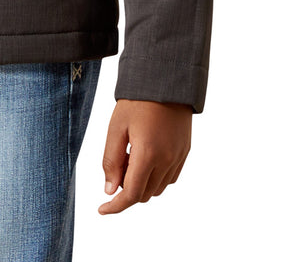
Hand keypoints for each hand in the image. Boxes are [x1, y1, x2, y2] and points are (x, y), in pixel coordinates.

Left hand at [99, 99, 191, 213]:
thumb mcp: (116, 127)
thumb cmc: (137, 100)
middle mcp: (167, 159)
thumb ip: (111, 160)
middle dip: (127, 188)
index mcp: (148, 153)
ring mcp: (178, 156)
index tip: (102, 209)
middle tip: (118, 162)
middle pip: (144, 194)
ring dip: (142, 183)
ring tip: (131, 154)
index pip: (132, 194)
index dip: (116, 206)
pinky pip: (170, 177)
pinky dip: (156, 176)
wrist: (166, 79)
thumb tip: (109, 190)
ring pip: (158, 188)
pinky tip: (146, 155)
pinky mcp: (185, 151)